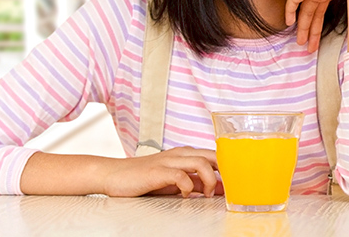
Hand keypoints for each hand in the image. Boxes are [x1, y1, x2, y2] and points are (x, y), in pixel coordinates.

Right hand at [100, 147, 221, 197]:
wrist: (113, 175)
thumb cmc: (144, 178)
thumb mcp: (175, 180)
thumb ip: (195, 182)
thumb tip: (218, 188)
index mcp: (186, 154)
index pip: (215, 155)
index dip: (228, 167)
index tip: (235, 182)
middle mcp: (180, 154)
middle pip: (213, 154)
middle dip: (225, 170)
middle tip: (228, 187)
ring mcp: (169, 161)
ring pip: (201, 162)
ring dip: (210, 179)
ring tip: (208, 194)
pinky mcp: (158, 171)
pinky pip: (180, 176)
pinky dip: (187, 186)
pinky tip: (185, 194)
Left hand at [285, 0, 348, 52]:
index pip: (321, 12)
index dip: (318, 27)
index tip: (317, 42)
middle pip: (312, 14)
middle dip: (310, 31)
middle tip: (308, 46)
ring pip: (304, 11)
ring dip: (302, 27)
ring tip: (301, 42)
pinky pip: (293, 0)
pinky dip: (289, 11)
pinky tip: (289, 23)